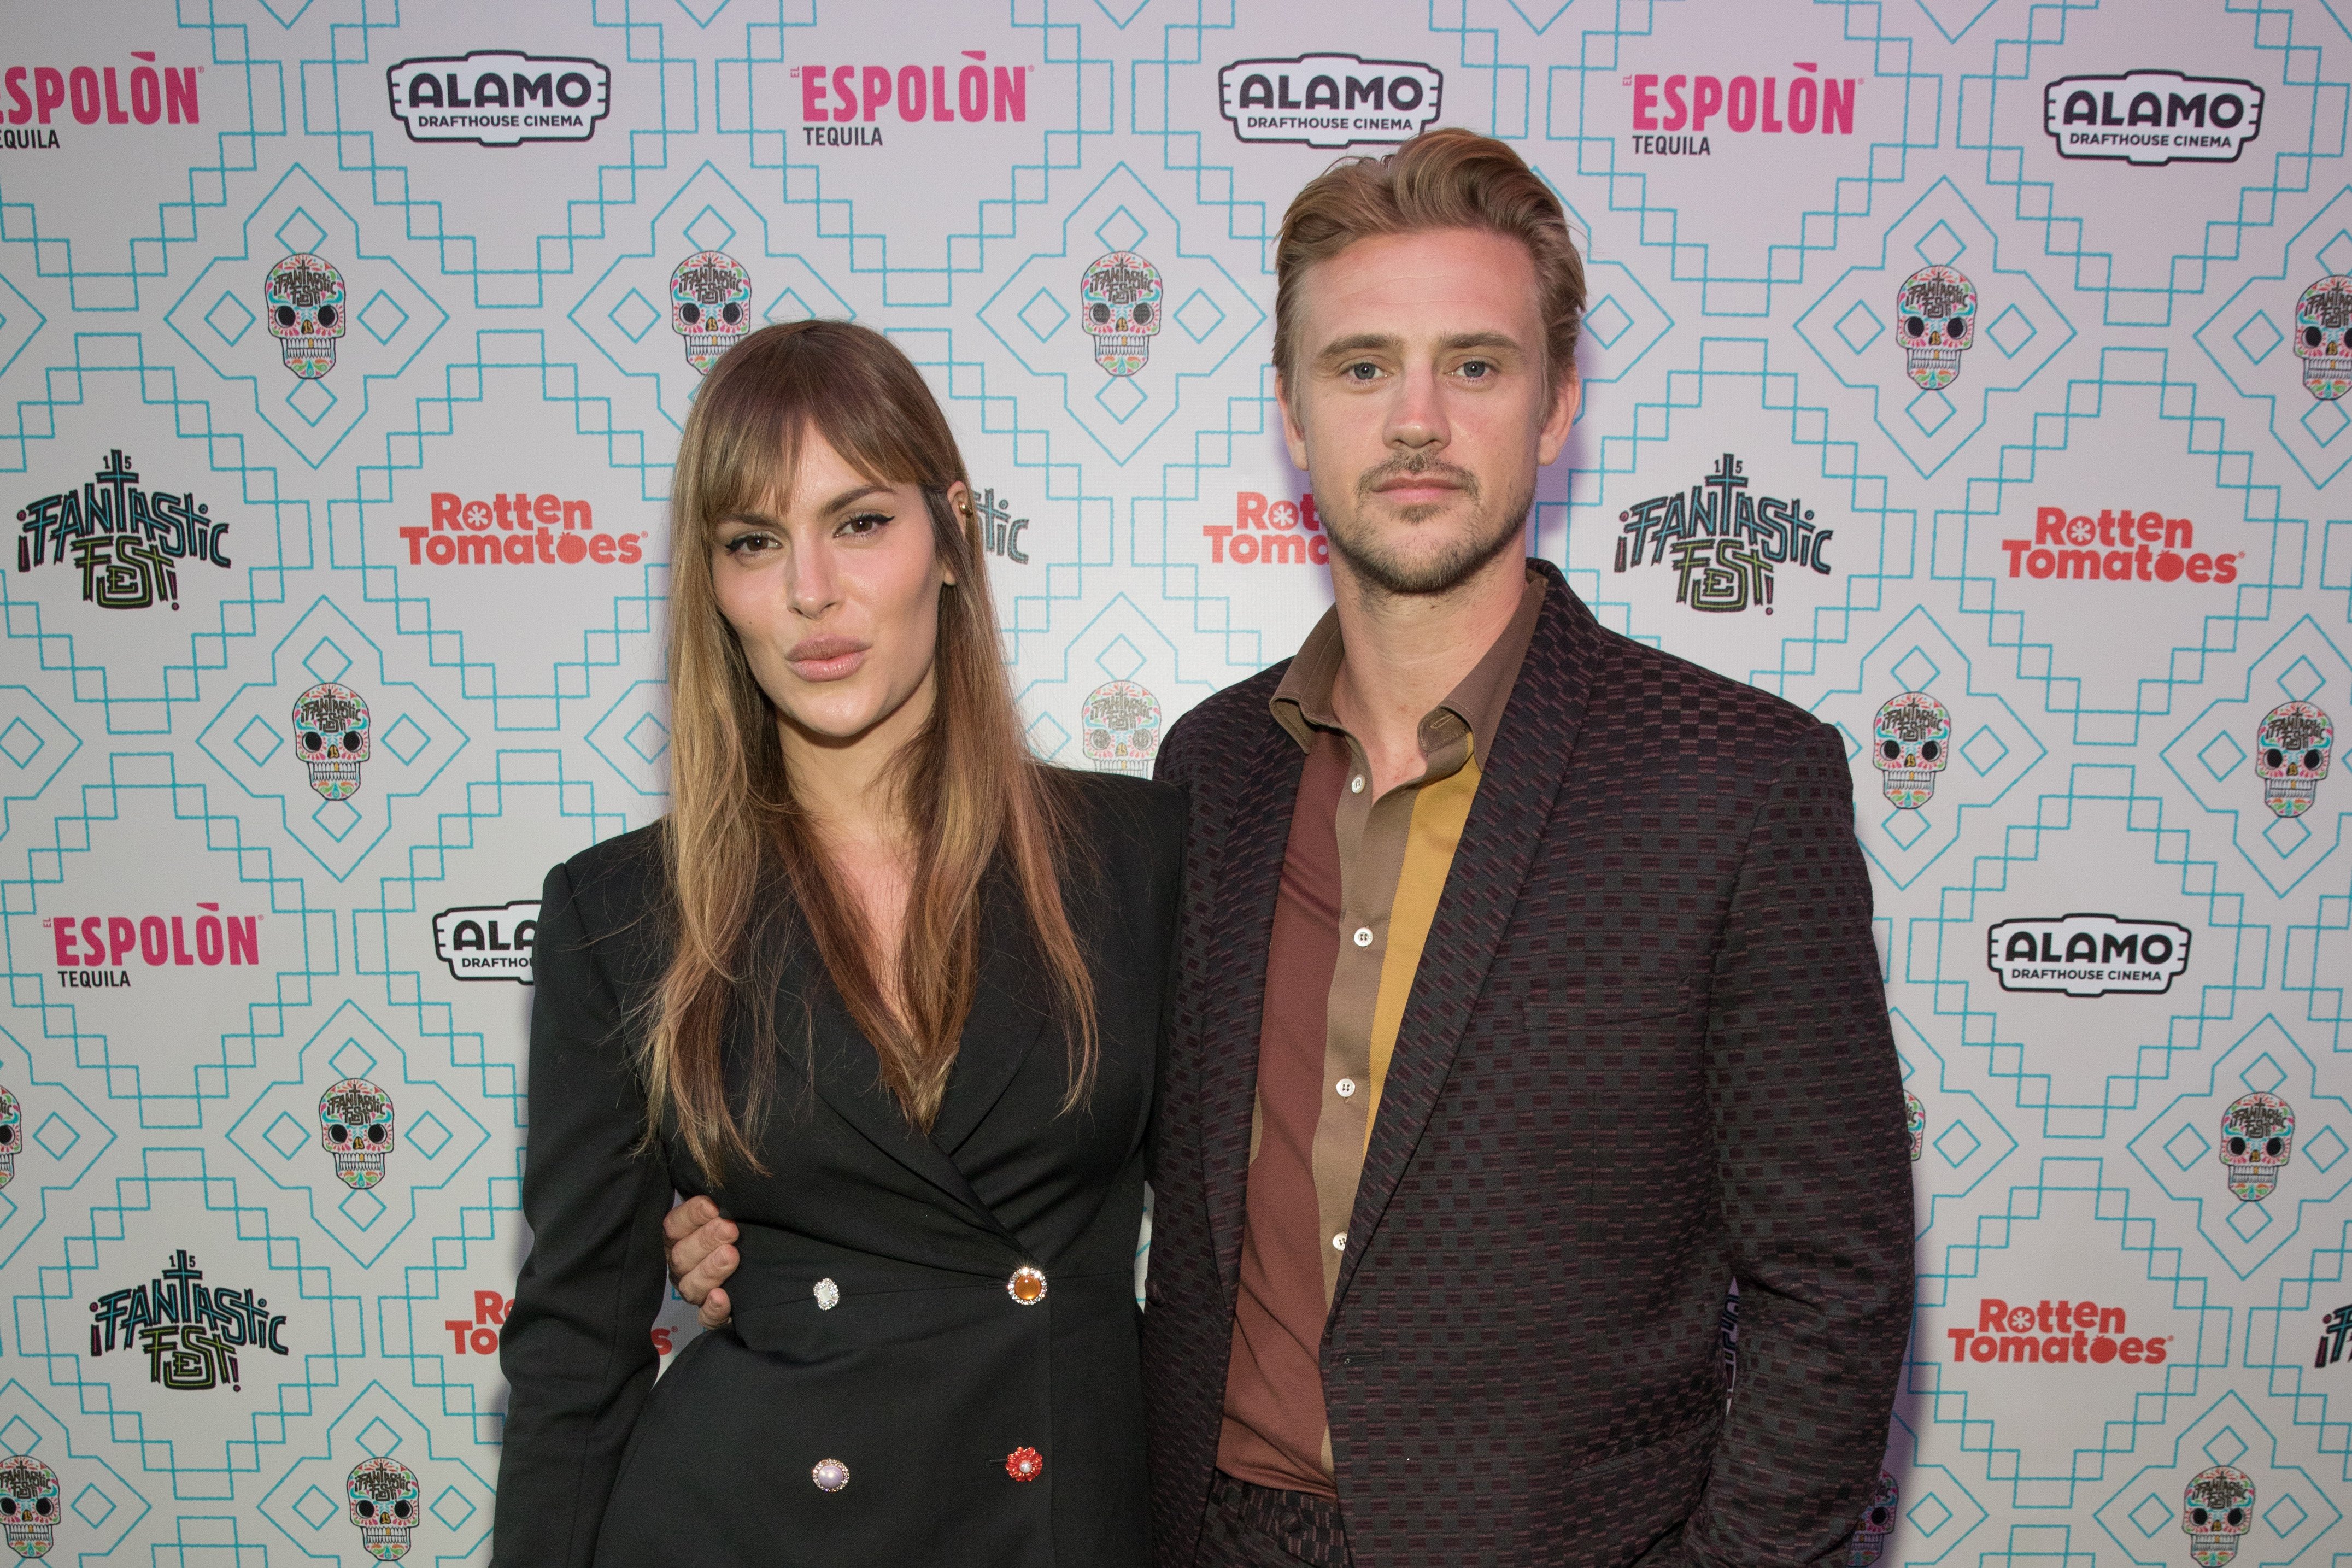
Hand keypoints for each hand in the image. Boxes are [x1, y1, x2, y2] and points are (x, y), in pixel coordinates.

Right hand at [662, 1195, 739, 1329]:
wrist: (758, 1267)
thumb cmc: (734, 1232)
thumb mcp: (722, 1214)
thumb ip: (715, 1204)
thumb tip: (717, 1192)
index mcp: (677, 1239)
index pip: (673, 1226)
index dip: (691, 1215)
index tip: (712, 1206)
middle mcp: (681, 1266)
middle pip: (682, 1256)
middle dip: (706, 1241)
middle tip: (730, 1229)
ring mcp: (693, 1291)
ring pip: (691, 1285)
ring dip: (710, 1270)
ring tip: (731, 1255)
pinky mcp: (710, 1314)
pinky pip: (705, 1318)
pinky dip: (713, 1309)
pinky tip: (723, 1297)